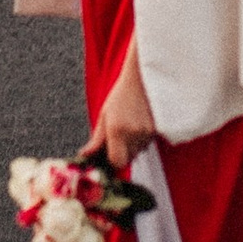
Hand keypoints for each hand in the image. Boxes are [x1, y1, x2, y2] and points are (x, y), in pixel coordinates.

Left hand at [91, 47, 154, 178]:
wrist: (142, 80)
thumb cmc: (120, 95)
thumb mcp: (104, 115)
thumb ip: (96, 139)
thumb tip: (85, 154)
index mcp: (116, 130)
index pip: (116, 162)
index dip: (112, 162)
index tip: (108, 154)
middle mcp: (133, 134)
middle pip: (127, 159)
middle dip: (121, 154)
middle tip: (117, 139)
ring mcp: (147, 133)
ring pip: (138, 152)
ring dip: (132, 147)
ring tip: (128, 126)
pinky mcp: (157, 130)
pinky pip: (146, 144)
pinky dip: (141, 140)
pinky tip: (137, 124)